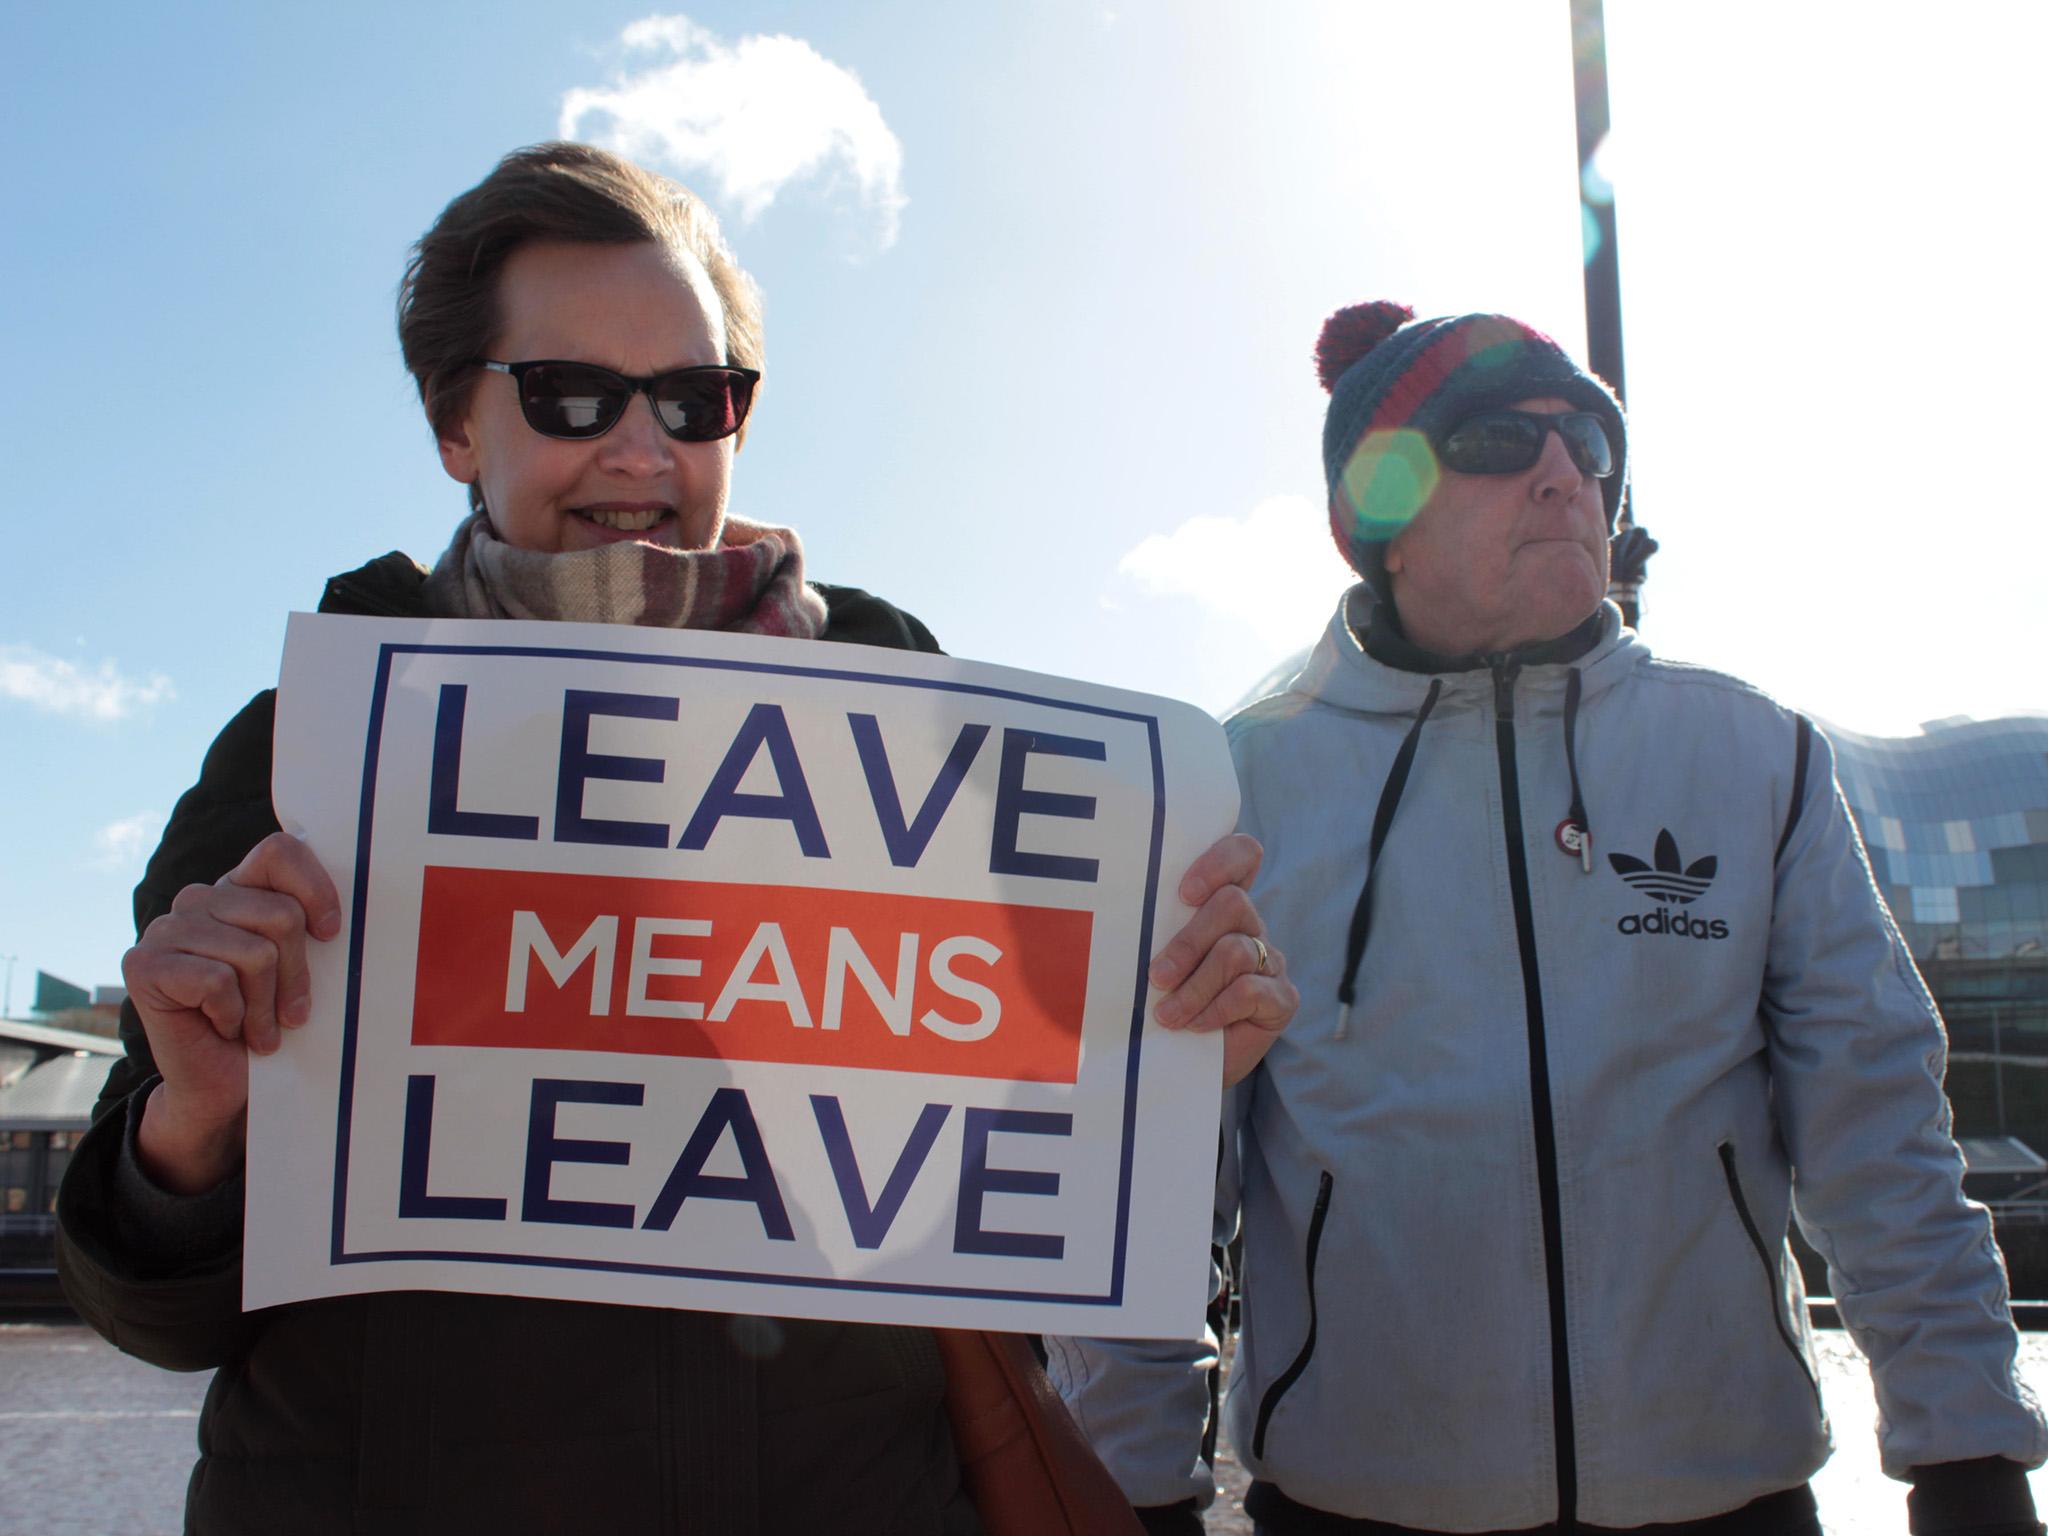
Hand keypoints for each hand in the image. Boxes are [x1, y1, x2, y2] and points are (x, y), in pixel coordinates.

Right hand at [123, 831, 340, 1193]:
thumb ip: (314, 930)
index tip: (331, 934)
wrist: (224, 1087)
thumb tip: (355, 917)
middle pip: (280, 915)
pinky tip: (225, 1028)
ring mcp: (165, 928)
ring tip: (261, 1029)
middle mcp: (199, 899)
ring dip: (265, 1005)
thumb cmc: (273, 1024)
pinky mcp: (143, 964)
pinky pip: (216, 981)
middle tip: (291, 1013)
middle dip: (296, 975)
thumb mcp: (303, 969)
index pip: (280, 852)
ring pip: (253, 952)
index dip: (315, 888)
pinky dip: (233, 1015)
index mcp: (239, 888)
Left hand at [1148, 833, 1296, 1087]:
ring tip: (1166, 1015)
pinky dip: (1215, 1010)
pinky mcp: (1281, 999)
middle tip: (1157, 977)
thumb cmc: (1159, 1005)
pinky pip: (1250, 991)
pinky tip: (1195, 1027)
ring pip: (1236, 951)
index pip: (1241, 855)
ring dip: (1194, 987)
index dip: (1220, 862)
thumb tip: (1110, 917)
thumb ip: (1147, 934)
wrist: (1180, 1065)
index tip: (1184, 893)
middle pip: (1233, 904)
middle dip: (1188, 942)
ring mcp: (1270, 961)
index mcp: (1219, 905)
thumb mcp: (1147, 963)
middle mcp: (1250, 926)